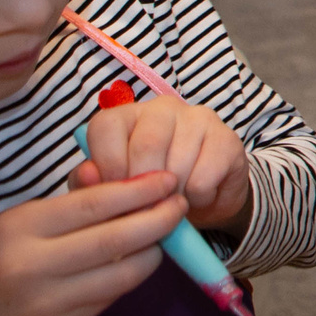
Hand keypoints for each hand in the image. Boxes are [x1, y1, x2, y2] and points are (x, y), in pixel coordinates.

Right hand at [0, 174, 185, 315]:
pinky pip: (112, 296)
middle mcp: (34, 265)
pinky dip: (133, 275)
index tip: (166, 180)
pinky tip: (142, 259)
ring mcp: (49, 301)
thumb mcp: (25, 220)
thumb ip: (75, 200)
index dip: (138, 192)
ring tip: (166, 233)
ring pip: (122, 273)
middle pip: (114, 240)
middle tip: (180, 204)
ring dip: (153, 250)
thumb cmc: (1, 256)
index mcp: (22, 228)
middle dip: (158, 220)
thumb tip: (127, 179)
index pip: (93, 205)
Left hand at [77, 97, 249, 236]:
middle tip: (147, 207)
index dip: (108, 166)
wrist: (203, 199)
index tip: (118, 192)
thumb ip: (94, 184)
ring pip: (176, 166)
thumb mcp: (116, 189)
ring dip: (171, 197)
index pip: (106, 127)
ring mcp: (199, 118)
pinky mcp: (227, 138)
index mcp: (127, 115)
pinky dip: (196, 198)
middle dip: (143, 188)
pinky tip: (196, 194)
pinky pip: (202, 178)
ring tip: (172, 200)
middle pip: (145, 146)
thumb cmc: (150, 190)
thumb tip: (87, 175)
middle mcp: (162, 108)